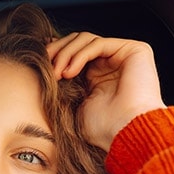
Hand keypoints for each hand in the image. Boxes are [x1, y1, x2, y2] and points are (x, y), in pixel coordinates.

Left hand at [47, 32, 166, 150]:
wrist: (126, 133)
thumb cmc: (103, 129)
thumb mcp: (74, 104)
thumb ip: (64, 84)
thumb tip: (45, 66)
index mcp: (98, 75)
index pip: (74, 52)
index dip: (55, 53)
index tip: (39, 63)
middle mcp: (112, 62)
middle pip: (78, 41)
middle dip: (57, 50)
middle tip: (45, 65)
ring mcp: (124, 55)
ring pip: (86, 40)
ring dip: (66, 54)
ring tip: (58, 74)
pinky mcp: (134, 50)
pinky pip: (98, 43)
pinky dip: (79, 55)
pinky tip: (69, 72)